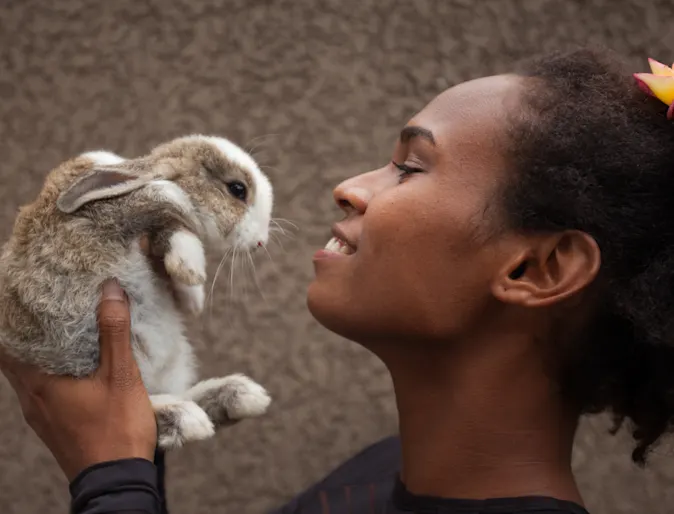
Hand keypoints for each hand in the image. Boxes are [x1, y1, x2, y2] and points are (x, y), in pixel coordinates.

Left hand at [0, 280, 156, 480]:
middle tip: (50, 307)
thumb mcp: (121, 375)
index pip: (7, 344)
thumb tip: (110, 290)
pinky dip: (51, 371)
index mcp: (38, 383)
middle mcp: (30, 398)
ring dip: (42, 352)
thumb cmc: (117, 428)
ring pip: (29, 374)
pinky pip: (42, 389)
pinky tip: (76, 365)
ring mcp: (39, 414)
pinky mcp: (53, 425)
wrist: (117, 481)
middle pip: (16, 357)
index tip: (28, 299)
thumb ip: (114, 331)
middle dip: (30, 333)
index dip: (14, 320)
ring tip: (64, 330)